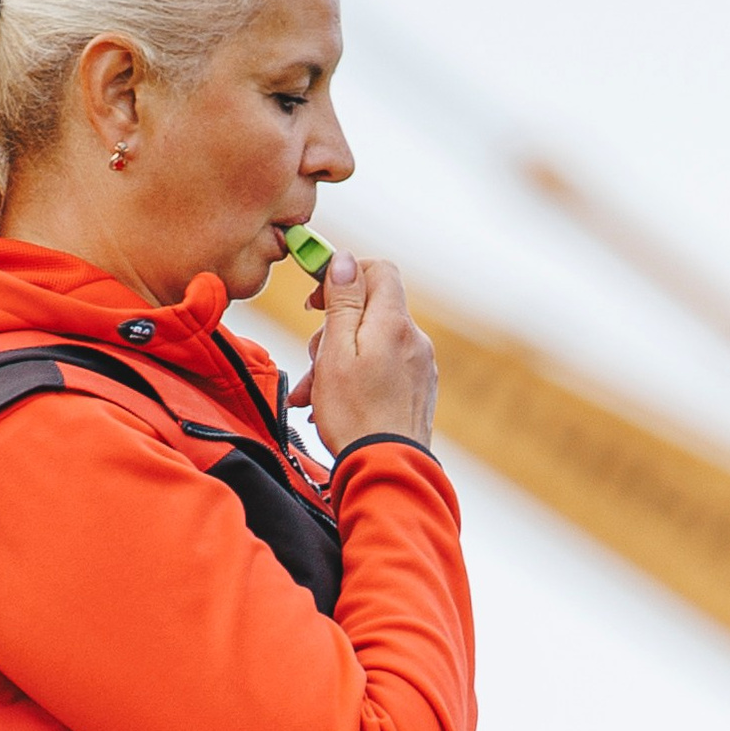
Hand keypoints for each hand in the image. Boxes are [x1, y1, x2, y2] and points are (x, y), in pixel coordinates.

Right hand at [291, 253, 437, 457]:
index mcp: (393, 323)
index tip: (317, 299)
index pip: (379, 270)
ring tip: (310, 396)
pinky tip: (331, 407)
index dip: (346, 273)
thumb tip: (344, 260)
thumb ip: (342, 302)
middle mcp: (413, 340)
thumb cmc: (354, 416)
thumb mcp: (335, 352)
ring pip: (371, 345)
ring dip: (337, 363)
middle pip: (370, 312)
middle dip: (333, 330)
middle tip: (311, 360)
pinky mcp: (417, 391)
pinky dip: (356, 380)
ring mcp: (419, 367)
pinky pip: (382, 371)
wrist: (387, 471)